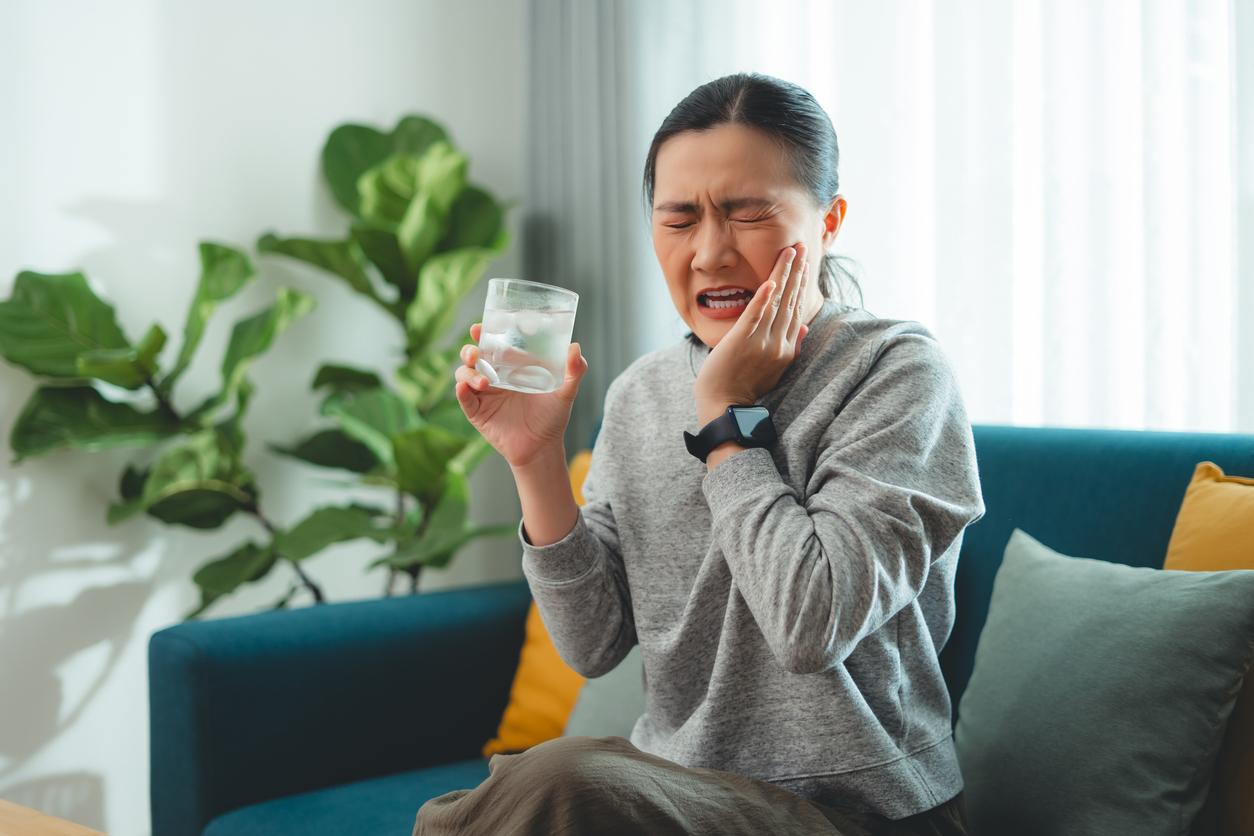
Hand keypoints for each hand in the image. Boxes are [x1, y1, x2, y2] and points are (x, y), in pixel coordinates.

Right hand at [453, 323, 588, 468]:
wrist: (542, 448)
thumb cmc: (552, 417)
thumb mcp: (565, 392)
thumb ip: (574, 371)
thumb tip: (575, 347)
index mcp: (510, 367)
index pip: (493, 344)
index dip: (484, 334)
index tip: (480, 327)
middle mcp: (494, 377)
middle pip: (472, 357)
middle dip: (469, 350)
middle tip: (476, 352)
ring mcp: (484, 395)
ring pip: (464, 375)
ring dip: (468, 374)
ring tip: (484, 382)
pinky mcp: (477, 413)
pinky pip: (465, 399)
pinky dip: (461, 392)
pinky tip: (464, 389)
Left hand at [693, 241, 810, 415]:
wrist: (724, 405)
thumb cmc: (745, 387)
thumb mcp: (776, 369)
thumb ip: (791, 347)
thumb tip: (804, 328)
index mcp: (786, 349)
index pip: (796, 309)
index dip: (801, 284)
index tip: (805, 264)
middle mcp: (778, 344)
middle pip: (790, 301)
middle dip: (797, 271)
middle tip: (802, 246)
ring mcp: (760, 342)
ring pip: (776, 303)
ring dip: (784, 275)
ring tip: (790, 252)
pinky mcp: (742, 341)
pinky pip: (755, 316)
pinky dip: (763, 298)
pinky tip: (770, 282)